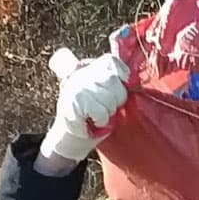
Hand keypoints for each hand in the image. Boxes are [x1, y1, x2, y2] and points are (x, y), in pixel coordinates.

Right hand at [40, 50, 130, 168]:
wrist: (70, 138)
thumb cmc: (91, 117)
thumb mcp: (101, 93)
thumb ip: (111, 82)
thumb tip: (129, 78)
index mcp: (86, 68)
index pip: (109, 61)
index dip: (121, 71)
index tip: (124, 82)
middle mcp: (79, 74)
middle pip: (112, 79)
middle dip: (118, 98)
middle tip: (110, 109)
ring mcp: (75, 88)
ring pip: (109, 97)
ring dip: (109, 112)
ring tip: (100, 117)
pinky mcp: (75, 104)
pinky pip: (101, 112)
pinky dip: (102, 121)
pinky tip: (94, 122)